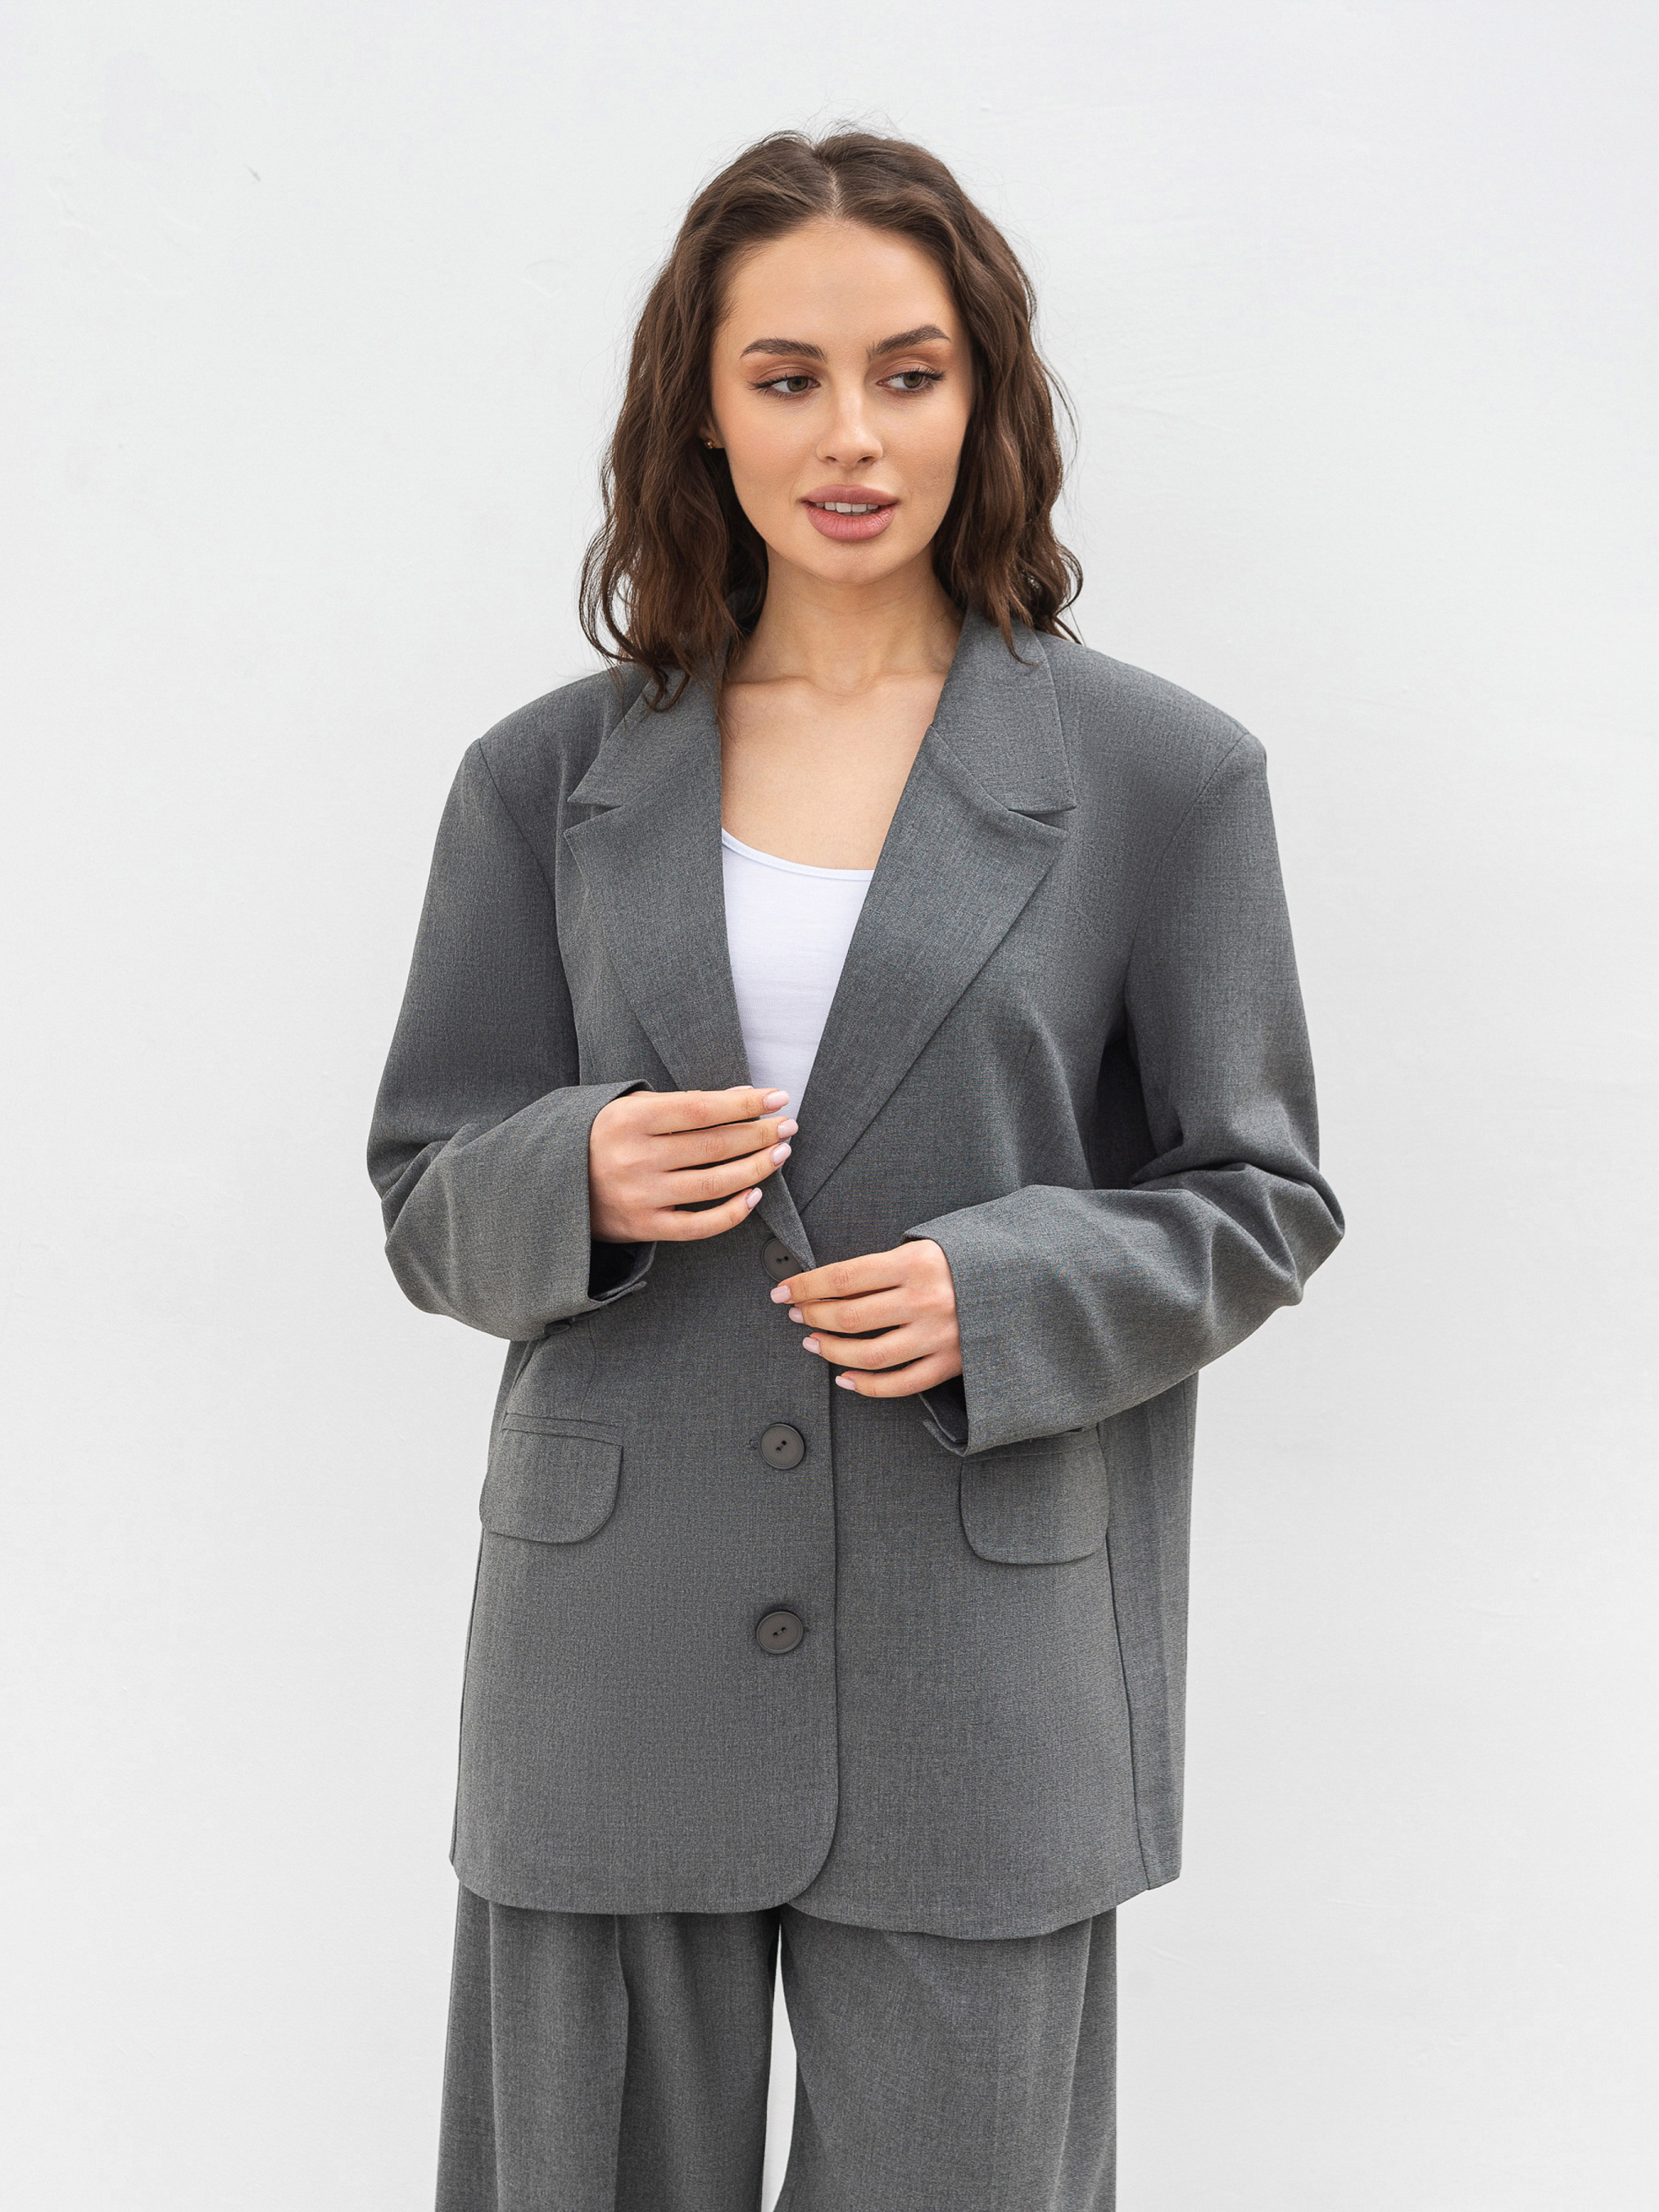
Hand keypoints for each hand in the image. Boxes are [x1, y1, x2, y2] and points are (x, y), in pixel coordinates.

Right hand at [589, 1086, 795, 1243]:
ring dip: (755, 1169)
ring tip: (779, 1154)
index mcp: (629, 1120)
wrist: (555, 1185)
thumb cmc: (603, 1139)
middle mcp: (634, 1158)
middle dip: (758, 1134)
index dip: (745, 1105)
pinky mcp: (645, 1227)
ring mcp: (640, 1196)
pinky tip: (754, 1195)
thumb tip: (742, 1098)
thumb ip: (682, 1103)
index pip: (701, 1109)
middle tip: (787, 1126)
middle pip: (713, 1146)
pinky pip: (699, 1225)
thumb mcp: (631, 1109)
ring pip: (713, 1185)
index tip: (778, 1098)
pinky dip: (731, 1213)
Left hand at [771, 1239, 962, 1397]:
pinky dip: (866, 1386)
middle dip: (813, 1315)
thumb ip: (888, 1262)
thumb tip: (833, 1282)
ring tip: (813, 1343)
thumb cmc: (972, 1259)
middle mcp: (925, 1300)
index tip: (782, 1291)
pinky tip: (845, 1379)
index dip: (805, 1285)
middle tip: (796, 1315)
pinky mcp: (951, 1363)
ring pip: (868, 1354)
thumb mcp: (932, 1243)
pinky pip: (899, 1384)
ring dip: (831, 1351)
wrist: (1029, 1281)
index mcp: (916, 1262)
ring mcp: (939, 1336)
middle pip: (849, 1315)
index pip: (842, 1277)